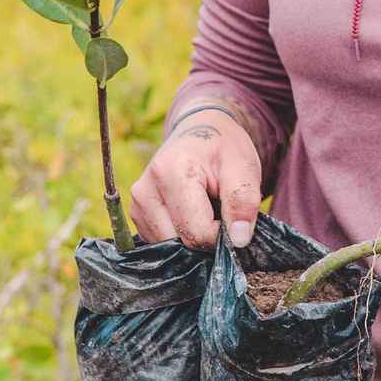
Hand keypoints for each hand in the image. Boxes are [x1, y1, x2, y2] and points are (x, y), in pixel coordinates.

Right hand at [126, 102, 261, 248]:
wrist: (199, 132)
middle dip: (206, 237)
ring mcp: (136, 204)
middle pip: (181, 242)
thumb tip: (238, 240)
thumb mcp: (244, 167)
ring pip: (169, 247)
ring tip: (204, 210)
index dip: (223, 233)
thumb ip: (243, 202)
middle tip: (219, 210)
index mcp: (170, 172)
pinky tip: (189, 215)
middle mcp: (144, 190)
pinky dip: (180, 237)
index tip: (233, 215)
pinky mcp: (135, 215)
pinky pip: (161, 243)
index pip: (197, 231)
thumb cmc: (223, 150)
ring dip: (192, 238)